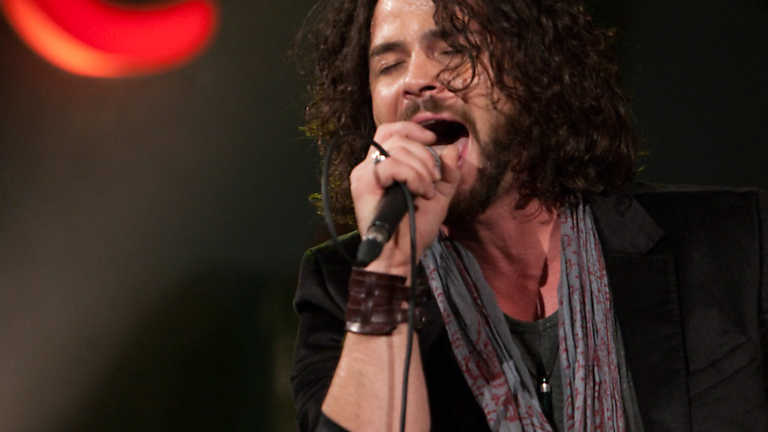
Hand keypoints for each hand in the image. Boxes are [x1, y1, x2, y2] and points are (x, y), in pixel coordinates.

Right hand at [349, 121, 461, 278]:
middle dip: (425, 155)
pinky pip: (392, 165)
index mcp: (384, 166)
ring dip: (422, 169)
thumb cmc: (416, 228)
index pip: (391, 131)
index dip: (412, 129)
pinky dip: (413, 176)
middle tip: (434, 179)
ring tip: (426, 191)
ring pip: (398, 149)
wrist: (403, 253)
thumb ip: (447, 172)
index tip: (432, 139)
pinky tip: (419, 192)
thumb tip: (452, 147)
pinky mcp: (363, 183)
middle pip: (398, 137)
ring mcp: (365, 174)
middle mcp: (370, 166)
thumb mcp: (439, 195)